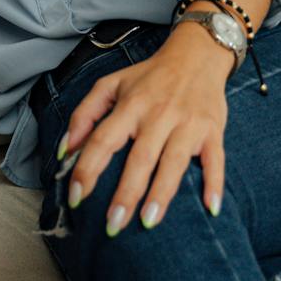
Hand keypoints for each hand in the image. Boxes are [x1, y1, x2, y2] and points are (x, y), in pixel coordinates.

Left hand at [61, 24, 234, 232]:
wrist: (196, 55)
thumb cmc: (149, 76)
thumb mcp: (110, 84)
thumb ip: (84, 114)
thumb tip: (65, 149)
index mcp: (130, 106)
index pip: (103, 140)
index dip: (87, 168)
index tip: (75, 197)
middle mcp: (158, 115)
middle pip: (139, 158)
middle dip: (125, 194)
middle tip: (113, 225)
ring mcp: (188, 124)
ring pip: (174, 163)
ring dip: (161, 194)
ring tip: (148, 222)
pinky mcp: (213, 131)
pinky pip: (215, 160)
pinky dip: (215, 183)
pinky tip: (211, 208)